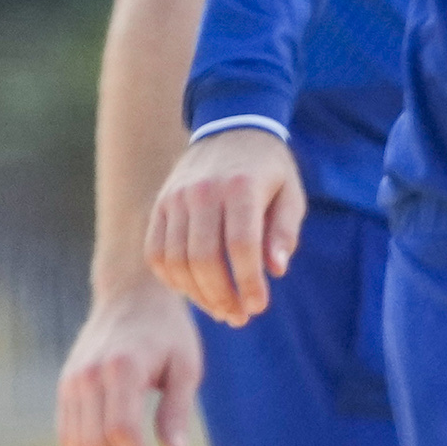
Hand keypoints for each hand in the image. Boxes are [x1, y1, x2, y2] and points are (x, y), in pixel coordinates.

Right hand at [55, 274, 204, 445]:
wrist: (130, 295)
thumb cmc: (167, 331)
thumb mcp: (185, 365)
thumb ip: (177, 408)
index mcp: (121, 368)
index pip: (121, 430)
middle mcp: (88, 376)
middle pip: (95, 441)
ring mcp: (71, 381)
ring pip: (76, 441)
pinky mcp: (65, 386)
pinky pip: (67, 431)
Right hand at [149, 128, 305, 324]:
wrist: (231, 129)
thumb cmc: (269, 171)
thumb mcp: (291, 195)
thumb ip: (285, 232)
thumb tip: (276, 270)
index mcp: (241, 188)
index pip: (241, 245)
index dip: (248, 281)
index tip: (258, 306)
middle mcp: (202, 192)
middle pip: (203, 257)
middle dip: (221, 295)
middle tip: (239, 316)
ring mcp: (175, 198)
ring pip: (175, 259)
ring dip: (197, 293)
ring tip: (221, 310)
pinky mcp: (160, 205)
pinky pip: (155, 251)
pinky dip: (172, 278)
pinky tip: (194, 292)